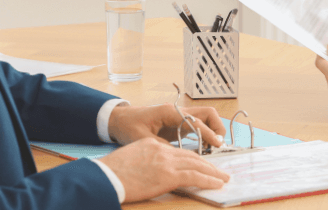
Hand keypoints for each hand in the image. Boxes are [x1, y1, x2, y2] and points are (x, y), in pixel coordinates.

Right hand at [97, 138, 229, 202]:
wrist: (105, 177)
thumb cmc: (111, 173)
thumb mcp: (130, 160)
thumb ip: (145, 161)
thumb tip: (153, 171)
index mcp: (152, 145)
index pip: (178, 151)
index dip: (193, 159)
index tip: (202, 164)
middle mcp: (162, 150)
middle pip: (191, 156)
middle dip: (207, 164)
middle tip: (219, 171)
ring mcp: (166, 161)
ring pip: (197, 164)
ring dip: (212, 172)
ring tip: (223, 178)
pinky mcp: (168, 174)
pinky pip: (195, 176)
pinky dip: (209, 179)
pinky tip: (217, 184)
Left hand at [107, 104, 225, 146]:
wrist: (120, 119)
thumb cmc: (129, 126)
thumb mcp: (142, 138)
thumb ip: (161, 146)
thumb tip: (178, 156)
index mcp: (170, 112)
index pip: (196, 120)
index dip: (208, 133)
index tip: (217, 144)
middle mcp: (178, 111)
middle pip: (207, 112)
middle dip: (217, 126)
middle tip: (218, 144)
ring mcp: (180, 116)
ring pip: (206, 117)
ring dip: (213, 129)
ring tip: (213, 147)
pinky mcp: (179, 123)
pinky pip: (199, 125)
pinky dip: (206, 133)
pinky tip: (204, 146)